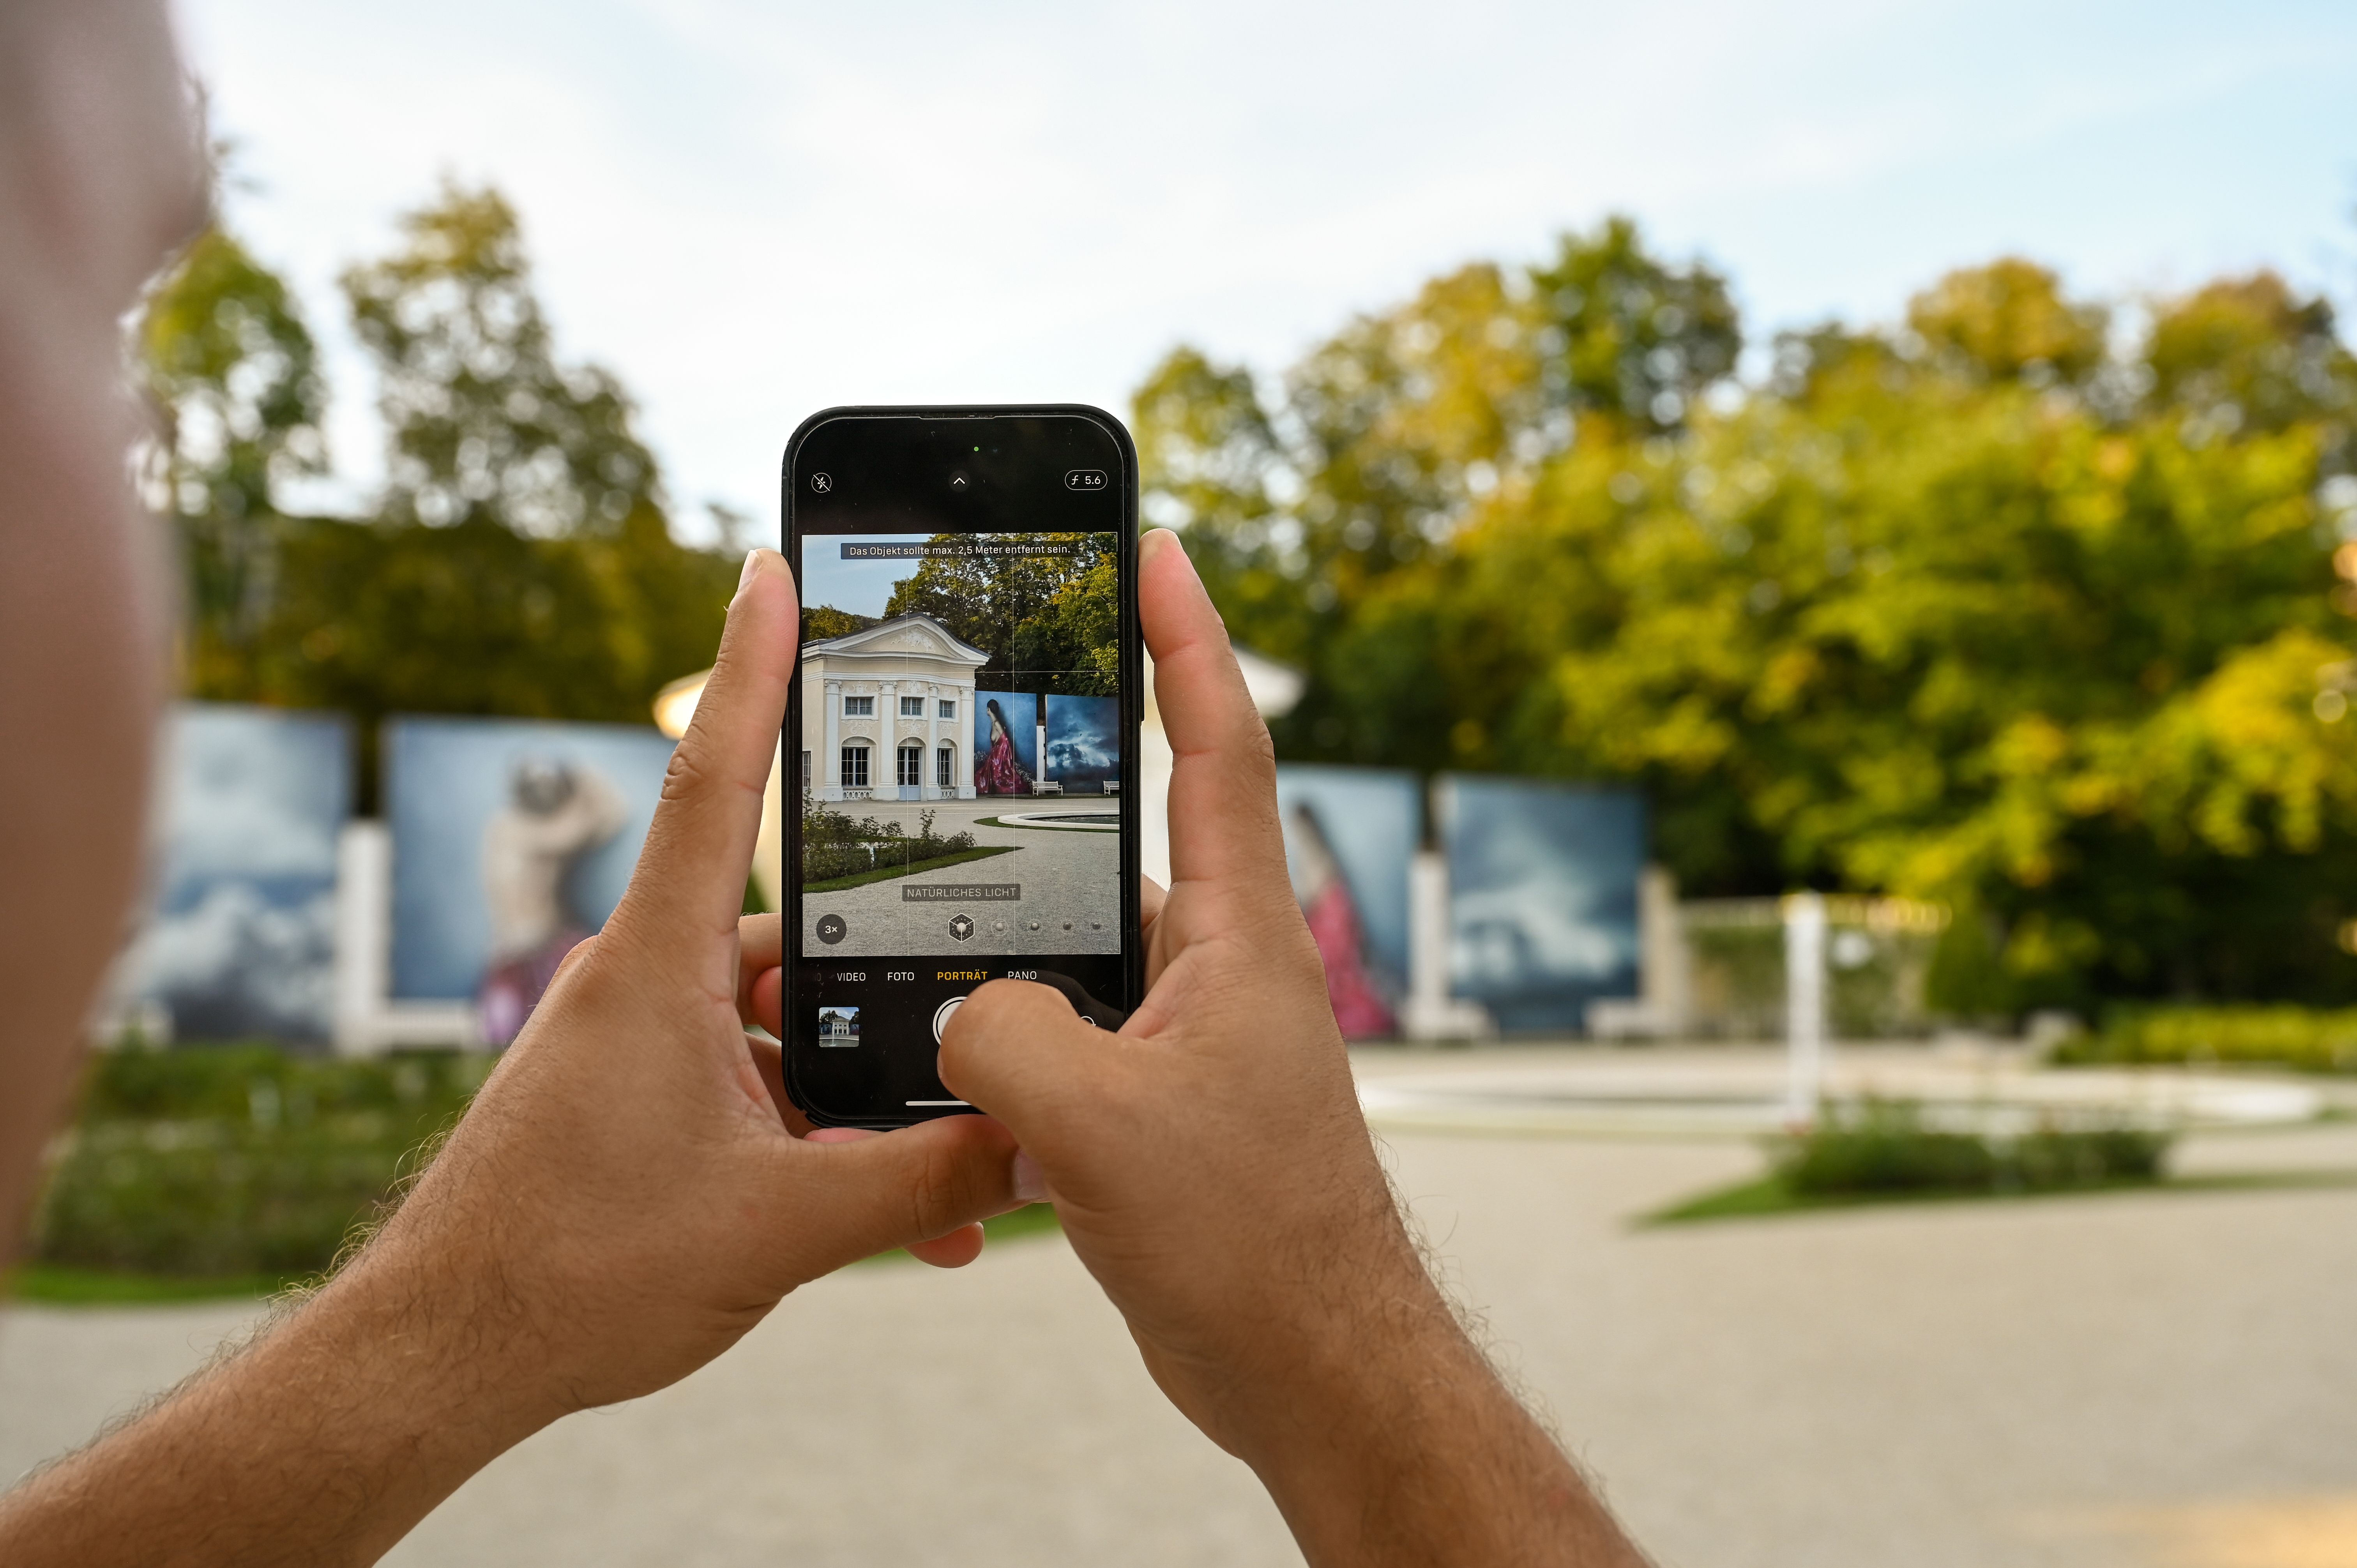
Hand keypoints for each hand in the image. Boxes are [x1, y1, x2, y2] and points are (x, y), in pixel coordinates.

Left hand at [351, 546, 1025, 1408]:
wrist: (444, 1357)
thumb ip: (919, 1181)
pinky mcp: (641, 1097)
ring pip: (782, 1029)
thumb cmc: (572, 1277)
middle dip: (887, 983)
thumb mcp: (782, 1228)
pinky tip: (886, 1211)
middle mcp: (643, 983)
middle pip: (792, 932)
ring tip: (941, 1175)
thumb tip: (1031, 1150)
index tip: (767, 568)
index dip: (751, 666)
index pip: (715, 780)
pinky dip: (818, 1134)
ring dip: (860, 1092)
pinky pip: (754, 1086)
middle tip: (970, 1005)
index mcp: (656, 968)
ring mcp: (639, 1042)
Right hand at [937, 531, 1644, 1565]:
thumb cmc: (1250, 1242)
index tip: (1154, 548)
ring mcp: (1188, 1039)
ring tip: (921, 948)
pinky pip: (1063, 1046)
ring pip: (1074, 958)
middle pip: (1121, 844)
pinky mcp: (1156, 1107)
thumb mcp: (1099, 1128)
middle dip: (1044, 801)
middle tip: (963, 738)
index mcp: (1236, 939)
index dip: (1185, 639)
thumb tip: (962, 1015)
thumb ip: (1005, 1041)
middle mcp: (1218, 971)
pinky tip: (947, 1078)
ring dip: (1005, 959)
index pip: (1218, 747)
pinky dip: (1005, 1053)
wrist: (1312, 1366)